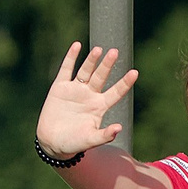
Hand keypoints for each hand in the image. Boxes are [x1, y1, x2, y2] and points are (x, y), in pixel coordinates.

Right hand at [38, 43, 138, 160]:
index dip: (125, 83)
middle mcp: (90, 95)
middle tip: (115, 52)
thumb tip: (119, 128)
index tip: (135, 72)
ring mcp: (75, 90)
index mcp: (100, 107)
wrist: (52, 142)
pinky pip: (66, 69)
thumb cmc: (74, 143)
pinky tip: (77, 45)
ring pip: (86, 71)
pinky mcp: (60, 87)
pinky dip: (71, 57)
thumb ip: (104, 135)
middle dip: (107, 65)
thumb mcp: (91, 140)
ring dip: (92, 60)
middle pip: (101, 77)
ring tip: (99, 49)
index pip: (116, 92)